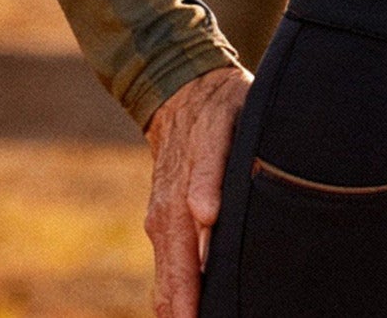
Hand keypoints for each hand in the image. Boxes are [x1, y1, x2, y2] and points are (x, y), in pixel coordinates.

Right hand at [144, 62, 253, 317]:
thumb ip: (212, 170)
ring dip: (176, 308)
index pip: (190, 253)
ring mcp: (161, 219)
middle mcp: (168, 211)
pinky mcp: (161, 224)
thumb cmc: (219, 108)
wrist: (184, 92)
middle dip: (185, 311)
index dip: (194, 288)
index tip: (197, 316)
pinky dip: (171, 298)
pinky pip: (166, 268)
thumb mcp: (225, 123)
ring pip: (167, 277)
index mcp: (187, 190)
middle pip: (176, 274)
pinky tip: (182, 314)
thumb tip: (205, 215)